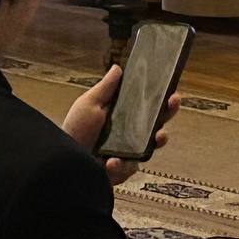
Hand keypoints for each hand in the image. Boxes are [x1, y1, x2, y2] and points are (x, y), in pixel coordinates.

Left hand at [60, 65, 180, 185]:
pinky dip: (121, 165)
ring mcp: (129, 154)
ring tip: (158, 136)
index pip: (149, 106)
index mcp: (125, 116)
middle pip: (158, 124)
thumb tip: (118, 67)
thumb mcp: (89, 104)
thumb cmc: (76, 129)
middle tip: (172, 103)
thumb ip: (105, 88)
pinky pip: (129, 168)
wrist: (64, 157)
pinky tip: (112, 161)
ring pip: (151, 149)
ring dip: (156, 140)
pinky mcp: (122, 171)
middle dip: (169, 113)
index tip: (173, 90)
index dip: (164, 99)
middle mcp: (132, 135)